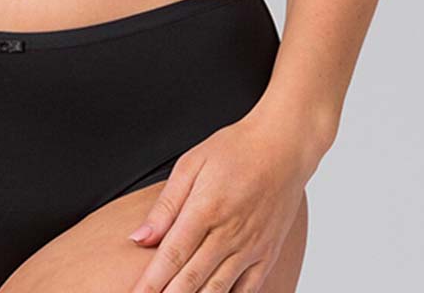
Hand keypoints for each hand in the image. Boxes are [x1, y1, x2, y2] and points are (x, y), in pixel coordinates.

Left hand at [123, 104, 315, 291]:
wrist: (283, 145)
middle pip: (191, 279)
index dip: (151, 282)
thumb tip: (139, 237)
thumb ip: (165, 206)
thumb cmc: (235, 149)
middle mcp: (229, 233)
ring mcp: (251, 247)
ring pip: (218, 290)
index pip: (171, 256)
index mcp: (205, 209)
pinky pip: (248, 290)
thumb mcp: (191, 164)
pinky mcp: (268, 253)